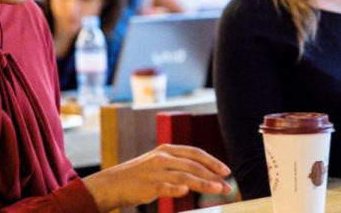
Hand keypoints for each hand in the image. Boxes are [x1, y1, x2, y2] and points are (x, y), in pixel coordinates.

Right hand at [83, 144, 231, 211]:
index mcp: (167, 150)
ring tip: (217, 189)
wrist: (113, 183)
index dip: (212, 161)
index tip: (226, 171)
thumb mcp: (159, 163)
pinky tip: (186, 191)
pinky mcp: (148, 185)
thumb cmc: (140, 175)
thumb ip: (179, 165)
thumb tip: (204, 173)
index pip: (195, 153)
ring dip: (203, 183)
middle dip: (213, 176)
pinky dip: (176, 188)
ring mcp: (155, 171)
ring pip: (184, 176)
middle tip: (227, 186)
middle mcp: (163, 158)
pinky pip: (164, 187)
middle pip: (193, 165)